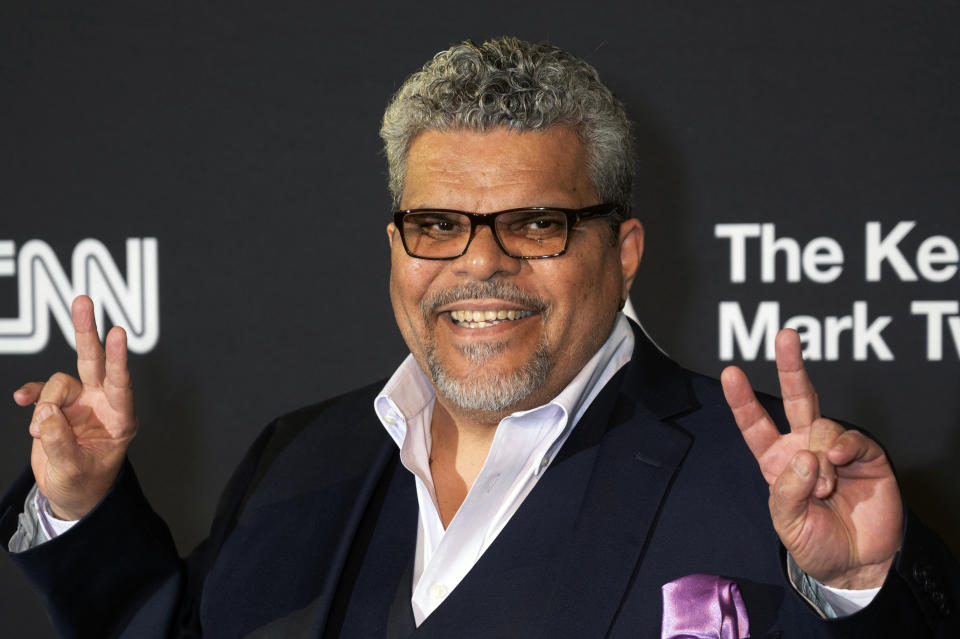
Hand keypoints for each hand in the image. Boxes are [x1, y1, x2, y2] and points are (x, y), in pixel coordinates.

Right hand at [12, 295, 137, 520]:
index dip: (119, 359)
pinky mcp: (58, 405)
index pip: (121, 383)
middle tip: (83, 300)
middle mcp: (103, 403)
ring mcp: (80, 401)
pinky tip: (23, 399)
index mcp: (120, 418)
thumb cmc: (85, 484)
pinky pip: (41, 391)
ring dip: (45, 403)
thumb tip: (44, 412)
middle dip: (87, 331)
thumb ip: (58, 441)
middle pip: (95, 361)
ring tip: (39, 432)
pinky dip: (31, 395)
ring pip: (60, 382)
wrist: (72, 495)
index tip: (118, 333)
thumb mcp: (74, 470)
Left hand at [720, 329, 902, 589]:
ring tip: (825, 490)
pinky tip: (840, 464)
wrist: (856, 565)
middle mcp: (803, 447)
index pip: (755, 424)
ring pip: (822, 426)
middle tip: (785, 335)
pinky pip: (850, 438)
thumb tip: (806, 454)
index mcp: (776, 460)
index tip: (730, 372)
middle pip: (795, 397)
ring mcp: (834, 448)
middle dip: (790, 365)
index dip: (742, 399)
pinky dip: (843, 448)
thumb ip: (787, 490)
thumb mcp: (787, 523)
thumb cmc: (815, 543)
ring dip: (820, 459)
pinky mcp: (864, 455)